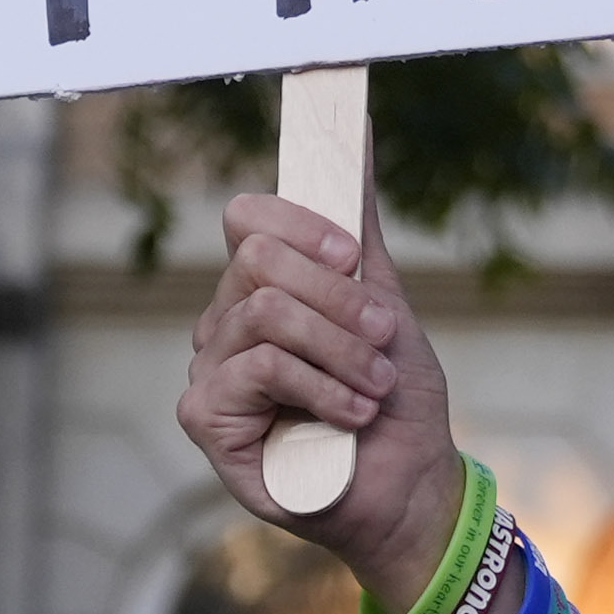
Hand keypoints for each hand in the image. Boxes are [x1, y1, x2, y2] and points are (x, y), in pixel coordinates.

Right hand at [177, 186, 468, 613]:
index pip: (249, 220)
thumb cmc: (394, 399)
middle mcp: (223, 324)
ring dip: (340, 348)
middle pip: (258, 260)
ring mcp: (209, 371)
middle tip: (383, 338)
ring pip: (265, 311)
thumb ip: (360, 223)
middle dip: (338, 297)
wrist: (407, 484)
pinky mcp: (206, 420)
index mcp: (260, 289)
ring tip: (376, 386)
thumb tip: (355, 129)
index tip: (354, 256)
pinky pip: (257, 367)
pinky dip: (320, 387)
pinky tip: (351, 416)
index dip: (303, 226)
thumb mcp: (386, 299)